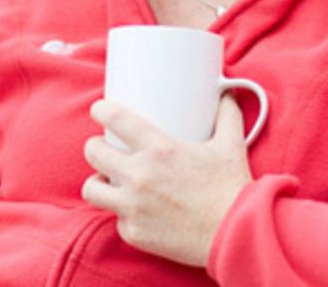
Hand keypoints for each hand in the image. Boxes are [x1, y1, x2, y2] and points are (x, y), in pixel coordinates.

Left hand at [81, 95, 253, 266]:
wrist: (236, 234)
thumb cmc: (232, 189)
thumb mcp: (231, 145)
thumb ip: (227, 115)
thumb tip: (227, 94)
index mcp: (160, 149)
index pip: (116, 119)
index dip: (102, 110)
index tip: (100, 110)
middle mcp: (140, 176)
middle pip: (94, 153)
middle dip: (95, 146)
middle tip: (102, 147)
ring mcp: (133, 206)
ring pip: (92, 189)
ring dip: (98, 182)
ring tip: (108, 180)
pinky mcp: (134, 232)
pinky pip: (116, 218)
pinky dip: (125, 214)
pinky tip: (136, 210)